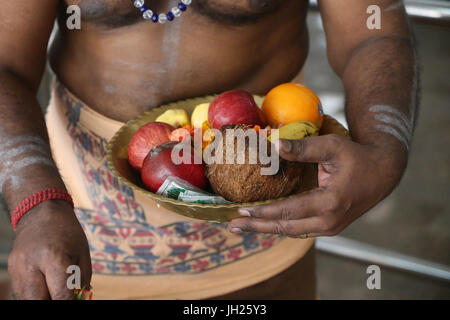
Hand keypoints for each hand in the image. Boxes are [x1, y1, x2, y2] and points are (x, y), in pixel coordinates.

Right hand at [8, 200, 90, 299]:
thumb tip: (78, 300)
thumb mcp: (82, 254)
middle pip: (39, 301)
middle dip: (53, 303)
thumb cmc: (67, 233)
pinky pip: (22, 294)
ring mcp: (17, 270)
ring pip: (28, 300)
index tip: (77, 301)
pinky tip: (46, 288)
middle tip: (65, 296)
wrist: (40, 213)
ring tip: (55, 291)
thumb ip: (80, 282)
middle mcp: (31, 265)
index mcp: (54, 258)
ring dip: (43, 299)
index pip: (60, 295)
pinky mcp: (11, 272)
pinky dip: (35, 295)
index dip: (69, 302)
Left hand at [229, 134, 405, 237]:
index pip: (289, 211)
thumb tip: (275, 144)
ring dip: (266, 229)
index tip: (241, 211)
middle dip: (258, 227)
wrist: (383, 174)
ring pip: (291, 232)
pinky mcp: (329, 228)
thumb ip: (303, 148)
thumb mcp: (331, 147)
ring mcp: (330, 228)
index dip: (263, 212)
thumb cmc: (357, 158)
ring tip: (243, 227)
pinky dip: (280, 227)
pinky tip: (264, 224)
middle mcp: (329, 222)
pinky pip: (299, 230)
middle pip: (286, 227)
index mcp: (330, 202)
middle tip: (232, 227)